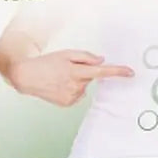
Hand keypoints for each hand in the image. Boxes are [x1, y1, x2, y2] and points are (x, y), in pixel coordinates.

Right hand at [6, 50, 133, 106]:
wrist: (27, 76)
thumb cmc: (46, 63)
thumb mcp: (66, 53)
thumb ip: (86, 56)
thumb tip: (101, 61)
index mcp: (76, 72)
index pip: (102, 72)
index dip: (117, 72)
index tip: (130, 72)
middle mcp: (75, 86)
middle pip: (90, 77)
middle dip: (83, 71)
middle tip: (66, 68)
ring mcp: (72, 97)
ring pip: (83, 86)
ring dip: (76, 81)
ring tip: (59, 77)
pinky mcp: (68, 104)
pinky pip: (77, 94)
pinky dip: (72, 89)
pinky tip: (59, 85)